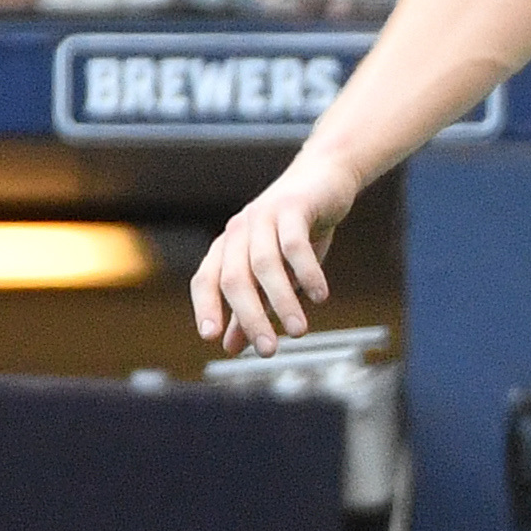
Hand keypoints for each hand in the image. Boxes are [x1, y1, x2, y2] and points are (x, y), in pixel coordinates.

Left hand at [194, 145, 362, 354]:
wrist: (325, 179)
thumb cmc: (298, 230)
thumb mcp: (276, 272)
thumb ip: (253, 305)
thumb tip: (231, 346)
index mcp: (227, 247)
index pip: (206, 281)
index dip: (206, 308)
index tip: (211, 339)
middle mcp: (238, 231)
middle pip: (235, 279)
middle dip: (250, 318)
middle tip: (268, 350)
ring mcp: (263, 217)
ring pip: (264, 265)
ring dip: (281, 301)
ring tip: (299, 331)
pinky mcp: (292, 207)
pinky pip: (295, 245)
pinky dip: (307, 272)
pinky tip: (321, 296)